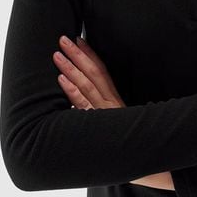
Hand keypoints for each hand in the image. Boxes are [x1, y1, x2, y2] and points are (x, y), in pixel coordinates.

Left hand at [53, 35, 174, 190]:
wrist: (140, 158)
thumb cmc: (126, 140)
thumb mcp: (116, 121)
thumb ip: (101, 109)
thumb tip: (80, 101)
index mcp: (114, 99)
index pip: (101, 70)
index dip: (90, 53)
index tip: (79, 38)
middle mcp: (109, 102)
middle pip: (92, 72)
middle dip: (77, 54)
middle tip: (63, 38)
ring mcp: (103, 112)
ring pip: (86, 85)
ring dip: (70, 68)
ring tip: (57, 54)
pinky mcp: (96, 124)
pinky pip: (82, 105)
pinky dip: (72, 91)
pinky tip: (61, 80)